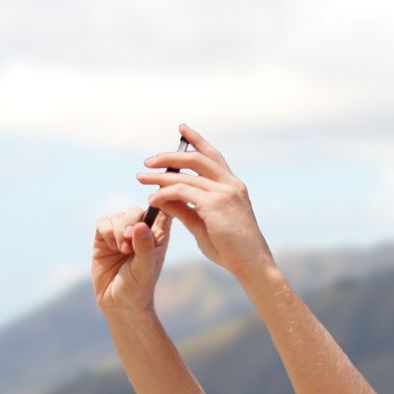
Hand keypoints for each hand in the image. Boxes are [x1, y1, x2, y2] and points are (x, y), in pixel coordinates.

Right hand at [91, 206, 171, 314]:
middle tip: (129, 240)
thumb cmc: (139, 288)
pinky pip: (103, 222)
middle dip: (131, 221)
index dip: (160, 202)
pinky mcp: (104, 238)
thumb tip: (140, 225)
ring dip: (119, 229)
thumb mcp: (145, 268)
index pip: (164, 210)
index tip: (154, 207)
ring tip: (122, 250)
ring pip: (119, 215)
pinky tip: (111, 247)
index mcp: (158, 236)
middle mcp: (140, 232)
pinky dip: (106, 230)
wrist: (119, 303)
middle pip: (137, 210)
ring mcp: (121, 234)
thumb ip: (144, 247)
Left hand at [136, 125, 274, 280]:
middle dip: (170, 156)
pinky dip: (163, 193)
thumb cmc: (231, 249)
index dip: (197, 140)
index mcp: (233, 185)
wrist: (252, 264)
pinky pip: (181, 192)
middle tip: (148, 161)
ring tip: (141, 178)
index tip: (182, 129)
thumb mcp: (203, 224)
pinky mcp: (215, 203)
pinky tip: (151, 200)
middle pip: (197, 158)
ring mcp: (224, 192)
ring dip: (160, 175)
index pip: (212, 156)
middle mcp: (231, 184)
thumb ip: (184, 209)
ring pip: (185, 175)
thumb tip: (162, 196)